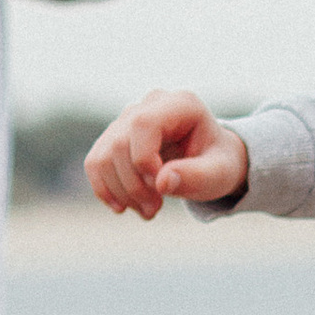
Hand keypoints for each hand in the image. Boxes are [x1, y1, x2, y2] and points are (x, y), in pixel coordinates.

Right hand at [85, 89, 248, 217]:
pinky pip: (95, 163)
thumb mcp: (219, 174)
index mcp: (180, 104)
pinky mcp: (115, 137)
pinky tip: (124, 207)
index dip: (144, 160)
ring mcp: (129, 119)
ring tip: (146, 211)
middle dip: (134, 185)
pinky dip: (104, 190)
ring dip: (119, 192)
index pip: (143, 124)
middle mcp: (150, 105)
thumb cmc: (218, 164)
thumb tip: (162, 182)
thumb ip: (197, 177)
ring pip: (103, 156)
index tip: (162, 189)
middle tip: (155, 209)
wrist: (211, 162)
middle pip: (120, 144)